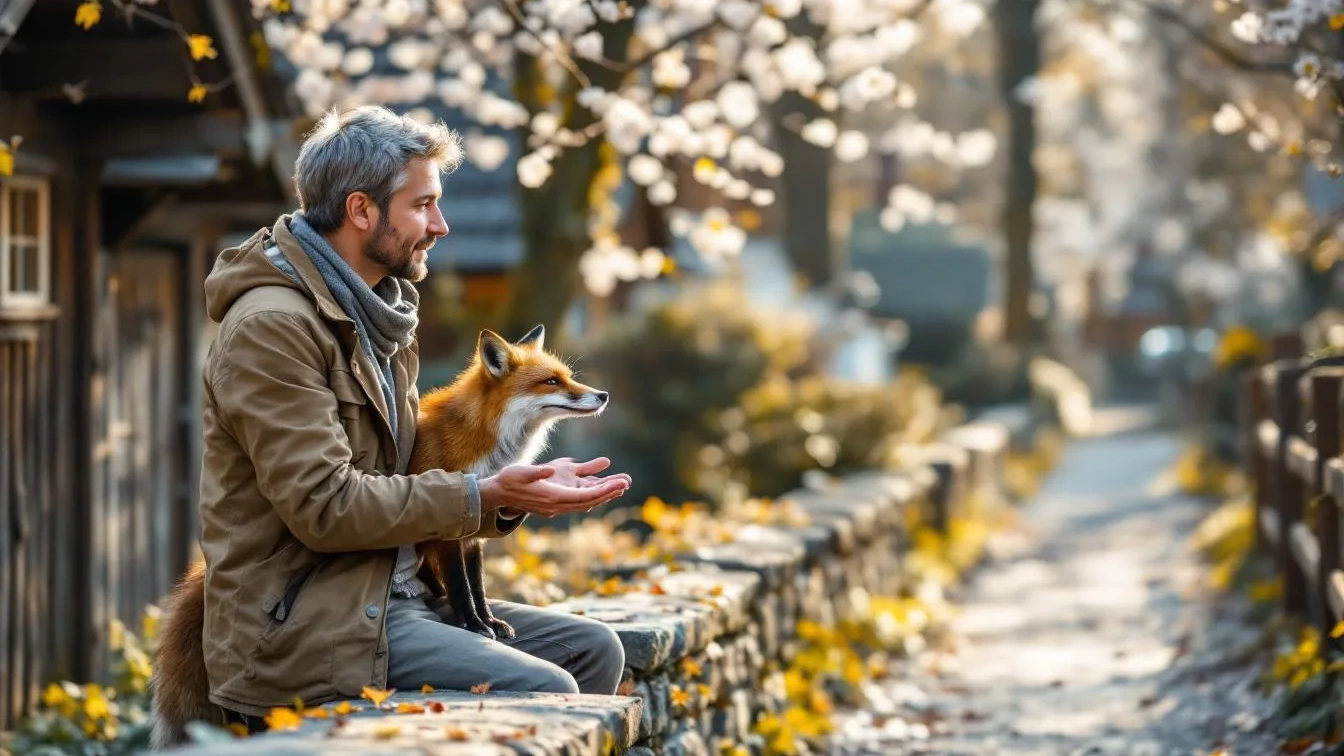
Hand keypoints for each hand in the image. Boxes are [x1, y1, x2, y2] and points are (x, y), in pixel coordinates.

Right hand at [478, 457, 630, 517]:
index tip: (618, 485)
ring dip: (602, 495)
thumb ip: (537, 471)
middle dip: (608, 492)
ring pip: (585, 502)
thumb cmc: (509, 480)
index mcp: (552, 496)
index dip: (602, 491)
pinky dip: (591, 496)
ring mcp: (555, 506)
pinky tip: (602, 490)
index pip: (583, 496)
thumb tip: (550, 469)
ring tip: (620, 486)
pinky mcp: (554, 504)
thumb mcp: (521, 472)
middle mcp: (557, 504)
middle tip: (627, 483)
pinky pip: (577, 502)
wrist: (497, 494)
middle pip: (588, 500)